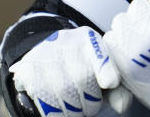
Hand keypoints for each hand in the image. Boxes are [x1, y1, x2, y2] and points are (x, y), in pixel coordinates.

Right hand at [8, 26, 132, 115]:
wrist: (44, 56)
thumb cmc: (81, 67)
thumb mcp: (102, 71)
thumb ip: (118, 89)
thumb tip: (121, 105)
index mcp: (88, 39)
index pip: (100, 55)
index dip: (106, 71)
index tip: (110, 82)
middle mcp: (66, 42)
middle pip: (83, 79)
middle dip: (91, 101)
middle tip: (90, 104)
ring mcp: (44, 54)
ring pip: (64, 93)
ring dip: (74, 109)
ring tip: (76, 106)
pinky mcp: (27, 70)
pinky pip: (45, 100)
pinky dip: (56, 111)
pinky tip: (60, 106)